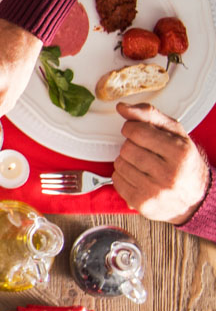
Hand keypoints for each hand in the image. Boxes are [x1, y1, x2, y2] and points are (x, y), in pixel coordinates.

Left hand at [113, 103, 210, 224]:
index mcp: (180, 152)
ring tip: (143, 165)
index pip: (138, 131)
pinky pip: (116, 180)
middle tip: (144, 152)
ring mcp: (154, 191)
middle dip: (130, 146)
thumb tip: (122, 107)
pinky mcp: (141, 203)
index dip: (131, 128)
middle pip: (127, 148)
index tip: (136, 132)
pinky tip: (138, 177)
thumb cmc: (183, 162)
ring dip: (126, 161)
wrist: (194, 198)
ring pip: (119, 164)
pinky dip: (122, 176)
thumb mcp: (175, 134)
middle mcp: (169, 174)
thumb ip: (149, 115)